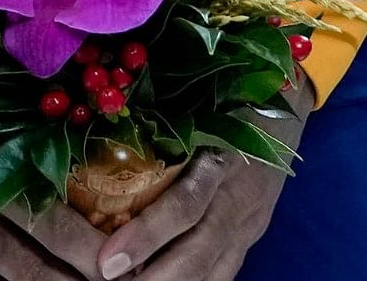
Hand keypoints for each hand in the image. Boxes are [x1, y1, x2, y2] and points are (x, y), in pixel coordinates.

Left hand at [92, 72, 313, 280]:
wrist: (282, 109)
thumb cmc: (220, 102)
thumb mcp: (190, 109)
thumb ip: (151, 133)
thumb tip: (85, 148)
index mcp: (221, 159)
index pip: (186, 206)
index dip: (146, 236)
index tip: (107, 261)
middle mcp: (238, 198)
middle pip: (199, 250)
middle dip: (155, 278)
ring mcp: (248, 225)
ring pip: (214, 271)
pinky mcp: (249, 240)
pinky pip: (222, 274)